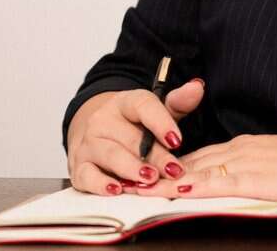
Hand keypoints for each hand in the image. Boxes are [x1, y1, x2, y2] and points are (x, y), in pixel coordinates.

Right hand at [66, 79, 204, 195]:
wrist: (97, 133)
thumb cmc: (133, 126)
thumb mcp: (156, 112)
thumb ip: (177, 103)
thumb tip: (197, 86)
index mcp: (125, 102)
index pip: (142, 105)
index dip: (161, 122)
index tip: (177, 140)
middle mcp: (103, 120)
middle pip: (131, 137)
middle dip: (154, 156)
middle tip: (173, 170)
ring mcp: (89, 143)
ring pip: (111, 155)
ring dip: (132, 169)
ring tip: (150, 179)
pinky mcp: (79, 166)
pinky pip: (88, 176)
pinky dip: (101, 184)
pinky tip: (117, 189)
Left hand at [145, 131, 276, 206]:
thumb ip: (255, 172)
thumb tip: (235, 184)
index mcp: (245, 146)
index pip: (198, 157)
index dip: (169, 167)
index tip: (144, 175)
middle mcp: (240, 149)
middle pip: (189, 161)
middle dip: (157, 172)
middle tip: (126, 181)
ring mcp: (247, 162)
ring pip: (196, 170)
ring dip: (164, 180)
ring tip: (135, 188)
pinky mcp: (256, 178)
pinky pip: (218, 183)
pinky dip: (193, 186)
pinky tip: (175, 190)